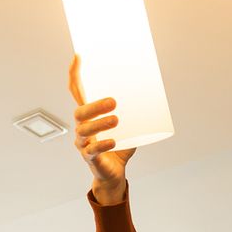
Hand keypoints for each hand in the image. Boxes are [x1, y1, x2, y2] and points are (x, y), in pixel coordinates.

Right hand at [68, 54, 133, 201]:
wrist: (115, 174)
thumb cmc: (119, 146)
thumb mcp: (129, 126)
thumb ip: (136, 111)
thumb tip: (156, 91)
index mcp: (88, 115)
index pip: (77, 92)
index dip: (75, 75)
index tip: (78, 58)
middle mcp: (82, 127)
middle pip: (80, 111)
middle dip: (94, 105)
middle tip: (113, 101)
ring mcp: (83, 143)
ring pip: (84, 130)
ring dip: (99, 123)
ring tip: (116, 120)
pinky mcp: (89, 158)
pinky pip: (92, 151)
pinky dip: (102, 145)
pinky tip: (113, 142)